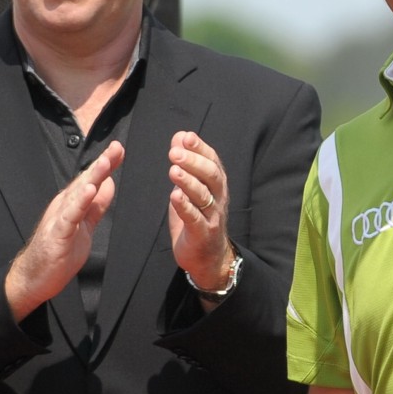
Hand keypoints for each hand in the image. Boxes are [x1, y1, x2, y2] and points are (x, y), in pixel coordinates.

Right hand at [5, 141, 124, 321]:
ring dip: (92, 177)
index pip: (91, 180)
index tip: (120, 149)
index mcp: (71, 203)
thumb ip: (96, 206)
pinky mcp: (56, 235)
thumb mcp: (85, 225)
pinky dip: (79, 203)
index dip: (106, 165)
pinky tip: (88, 192)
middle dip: (102, 164)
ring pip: (77, 194)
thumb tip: (109, 184)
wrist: (33, 278)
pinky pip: (69, 217)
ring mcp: (59, 219)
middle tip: (116, 147)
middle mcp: (64, 205)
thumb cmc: (58, 252)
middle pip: (85, 181)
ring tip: (105, 162)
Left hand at [167, 131, 233, 293]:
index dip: (200, 148)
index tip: (186, 137)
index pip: (212, 161)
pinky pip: (194, 219)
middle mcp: (219, 198)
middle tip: (174, 153)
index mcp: (216, 184)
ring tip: (173, 170)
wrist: (209, 257)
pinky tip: (174, 197)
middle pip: (211, 176)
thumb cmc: (198, 217)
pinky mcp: (202, 233)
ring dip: (188, 182)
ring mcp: (212, 216)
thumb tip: (180, 136)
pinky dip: (185, 207)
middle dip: (193, 162)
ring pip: (203, 196)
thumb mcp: (191, 187)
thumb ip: (186, 163)